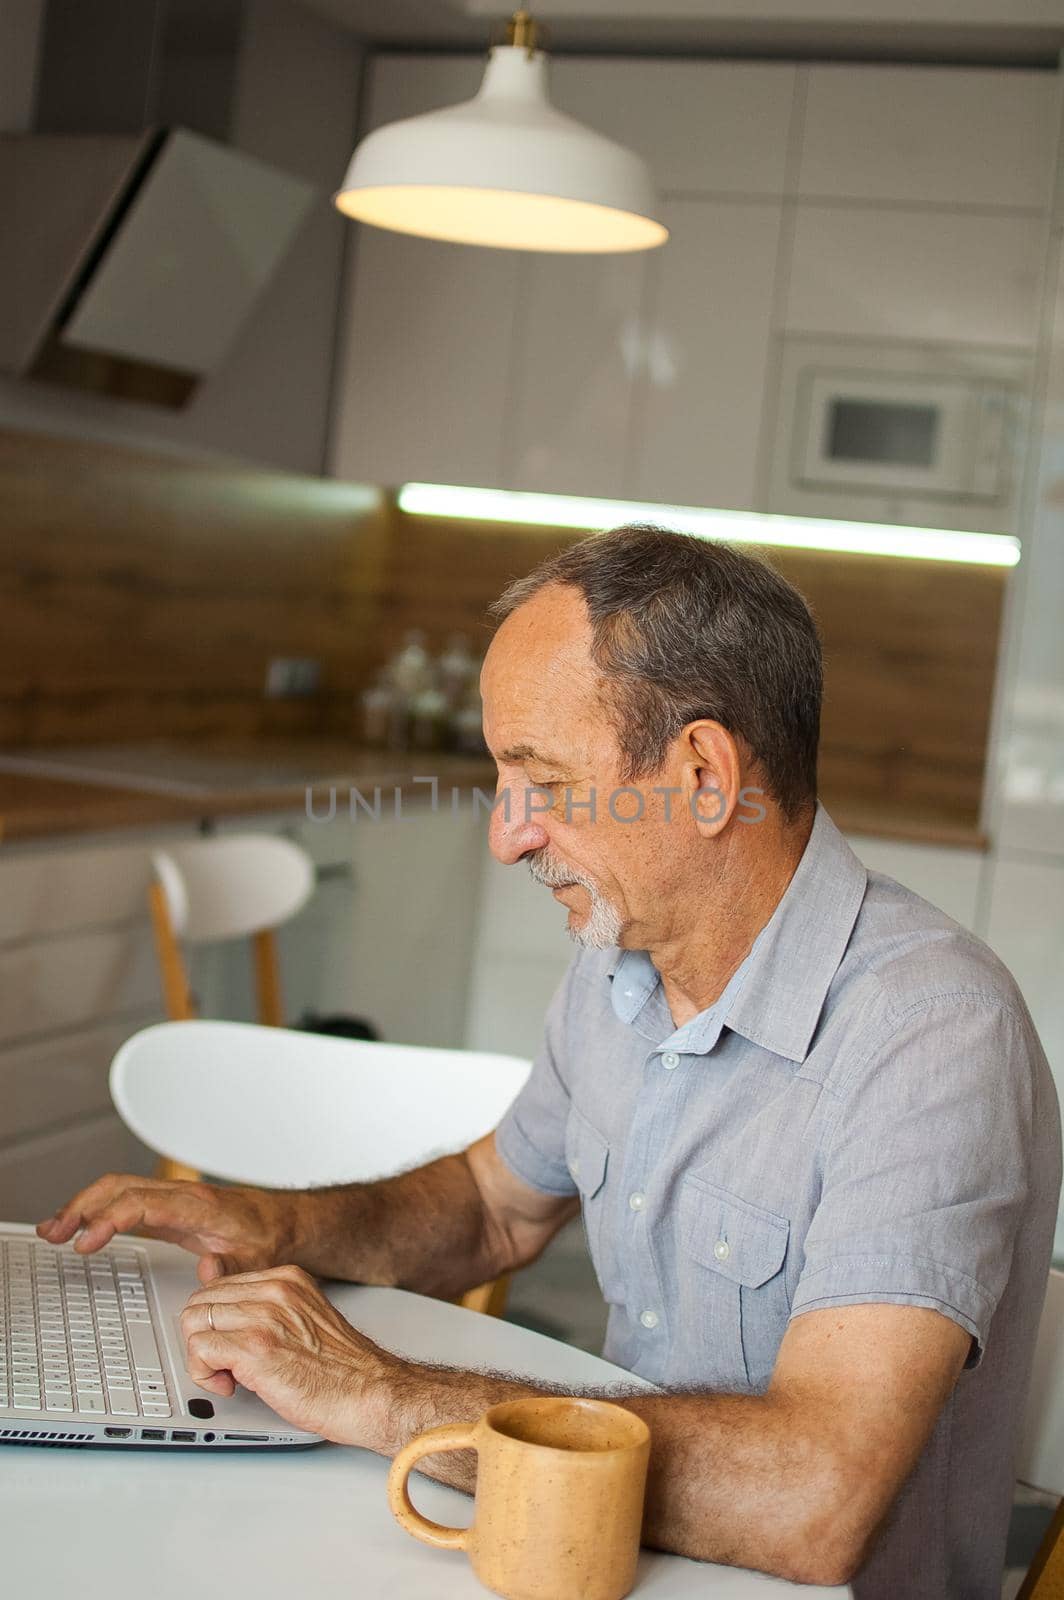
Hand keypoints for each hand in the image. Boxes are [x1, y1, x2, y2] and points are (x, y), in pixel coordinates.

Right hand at [36, 1173, 296, 1284]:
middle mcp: (181, 1196)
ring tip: (54, 1228)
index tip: (85, 1241)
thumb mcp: (257, 1260)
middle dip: (82, 1206)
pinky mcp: (169, 1207)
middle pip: (120, 1188)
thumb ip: (232, 1267)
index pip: (141, 1203)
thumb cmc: (269, 1238)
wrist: (284, 1221)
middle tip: (54, 1232)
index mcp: (198, 1206)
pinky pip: (126, 1198)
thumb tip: (208, 1270)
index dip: (108, 1220)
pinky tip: (83, 1224)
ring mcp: (173, 1198)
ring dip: (84, 1204)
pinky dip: (99, 1208)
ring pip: (119, 1189)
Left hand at [180, 1264, 399, 1446]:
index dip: (217, 1325)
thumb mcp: (301, 1319)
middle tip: (228, 1366)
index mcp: (286, 1279)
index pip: (218, 1287)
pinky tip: (231, 1386)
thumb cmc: (340, 1369)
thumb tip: (213, 1276)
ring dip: (203, 1359)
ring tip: (231, 1376)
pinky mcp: (256, 1348)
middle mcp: (274, 1290)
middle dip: (204, 1340)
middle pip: (200, 1302)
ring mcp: (265, 1317)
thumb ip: (260, 1304)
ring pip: (193, 1324)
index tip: (231, 1346)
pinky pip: (199, 1350)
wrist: (371, 1394)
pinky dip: (205, 1375)